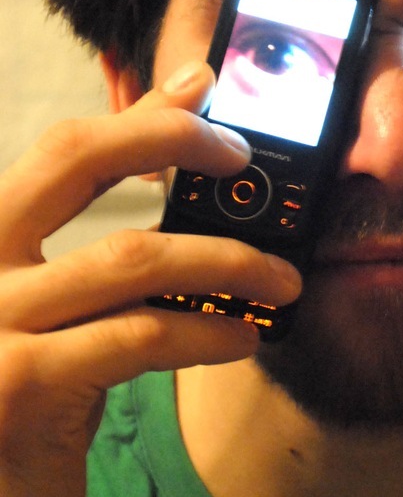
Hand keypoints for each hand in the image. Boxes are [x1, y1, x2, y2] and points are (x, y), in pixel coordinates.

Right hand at [0, 61, 300, 496]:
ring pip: (130, 257)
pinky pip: (137, 339)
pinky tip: (244, 338)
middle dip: (170, 138)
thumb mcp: (61, 327)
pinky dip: (204, 332)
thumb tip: (185, 214)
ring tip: (282, 279)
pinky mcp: (20, 389)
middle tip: (240, 153)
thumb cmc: (30, 412)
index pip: (64, 150)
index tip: (204, 84)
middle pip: (74, 159)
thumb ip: (103, 271)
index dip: (139, 113)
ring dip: (224, 260)